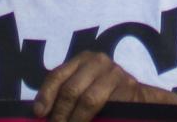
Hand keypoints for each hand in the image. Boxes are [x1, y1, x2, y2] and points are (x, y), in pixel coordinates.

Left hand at [33, 49, 152, 121]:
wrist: (138, 98)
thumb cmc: (104, 95)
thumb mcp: (83, 89)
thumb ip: (65, 96)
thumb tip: (40, 113)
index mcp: (82, 59)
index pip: (57, 75)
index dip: (46, 95)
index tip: (39, 113)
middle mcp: (98, 61)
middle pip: (71, 89)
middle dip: (60, 113)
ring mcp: (114, 73)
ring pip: (88, 100)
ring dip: (75, 120)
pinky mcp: (128, 87)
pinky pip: (107, 108)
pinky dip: (94, 120)